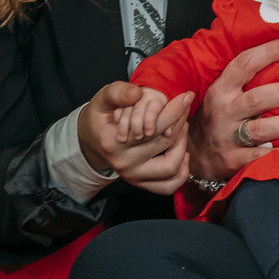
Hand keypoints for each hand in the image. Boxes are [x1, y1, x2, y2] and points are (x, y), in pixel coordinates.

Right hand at [77, 82, 195, 196]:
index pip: (153, 127)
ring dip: (182, 147)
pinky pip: (169, 186)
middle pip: (165, 144)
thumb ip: (118, 92)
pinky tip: (182, 153)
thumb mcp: (102, 99)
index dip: (174, 110)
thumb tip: (137, 94)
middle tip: (184, 107)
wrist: (91, 140)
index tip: (186, 96)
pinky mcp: (141, 184)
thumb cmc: (100, 117)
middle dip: (180, 122)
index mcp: (114, 143)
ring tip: (181, 128)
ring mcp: (133, 177)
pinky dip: (181, 172)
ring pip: (171, 168)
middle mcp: (125, 163)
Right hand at [189, 37, 278, 182]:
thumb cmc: (217, 117)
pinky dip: (276, 154)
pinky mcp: (232, 160)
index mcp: (221, 89)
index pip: (244, 64)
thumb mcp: (222, 93)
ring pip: (259, 129)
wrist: (192, 154)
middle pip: (257, 99)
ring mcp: (227, 137)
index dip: (269, 52)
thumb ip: (246, 77)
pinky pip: (256, 157)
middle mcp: (223, 111)